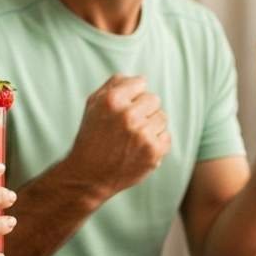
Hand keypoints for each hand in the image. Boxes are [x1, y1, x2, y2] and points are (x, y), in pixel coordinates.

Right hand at [63, 74, 170, 199]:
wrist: (89, 176)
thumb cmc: (91, 136)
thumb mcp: (93, 105)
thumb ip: (114, 84)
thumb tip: (140, 79)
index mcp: (112, 100)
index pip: (140, 83)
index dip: (132, 96)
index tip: (123, 108)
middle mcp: (128, 115)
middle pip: (154, 99)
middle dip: (143, 110)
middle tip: (128, 126)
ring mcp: (142, 134)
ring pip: (162, 117)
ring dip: (151, 126)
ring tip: (133, 138)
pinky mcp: (153, 152)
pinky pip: (166, 137)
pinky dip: (156, 143)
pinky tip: (139, 149)